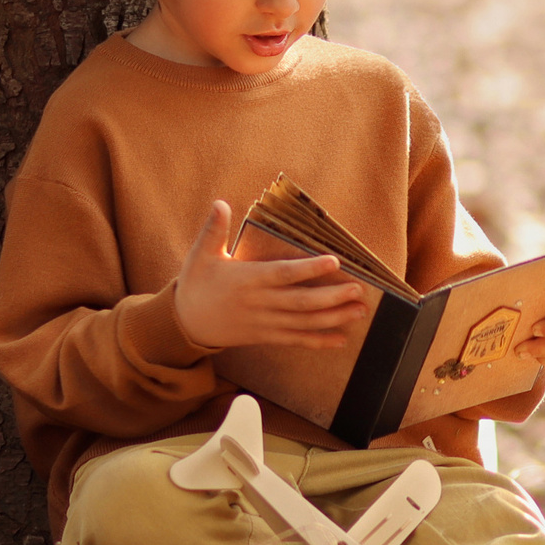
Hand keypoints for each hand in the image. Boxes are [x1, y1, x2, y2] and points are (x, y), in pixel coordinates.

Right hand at [173, 199, 369, 350]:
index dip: (309, 268)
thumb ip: (213, 229)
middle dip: (332, 297)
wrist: (186, 324)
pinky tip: (340, 339)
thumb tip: (220, 203)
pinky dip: (319, 340)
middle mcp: (259, 303)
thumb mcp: (201, 255)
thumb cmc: (196, 284)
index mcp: (246, 279)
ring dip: (333, 318)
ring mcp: (264, 322)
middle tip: (358, 290)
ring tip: (359, 311)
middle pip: (301, 301)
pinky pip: (296, 340)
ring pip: (303, 322)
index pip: (283, 273)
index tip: (334, 261)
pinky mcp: (266, 336)